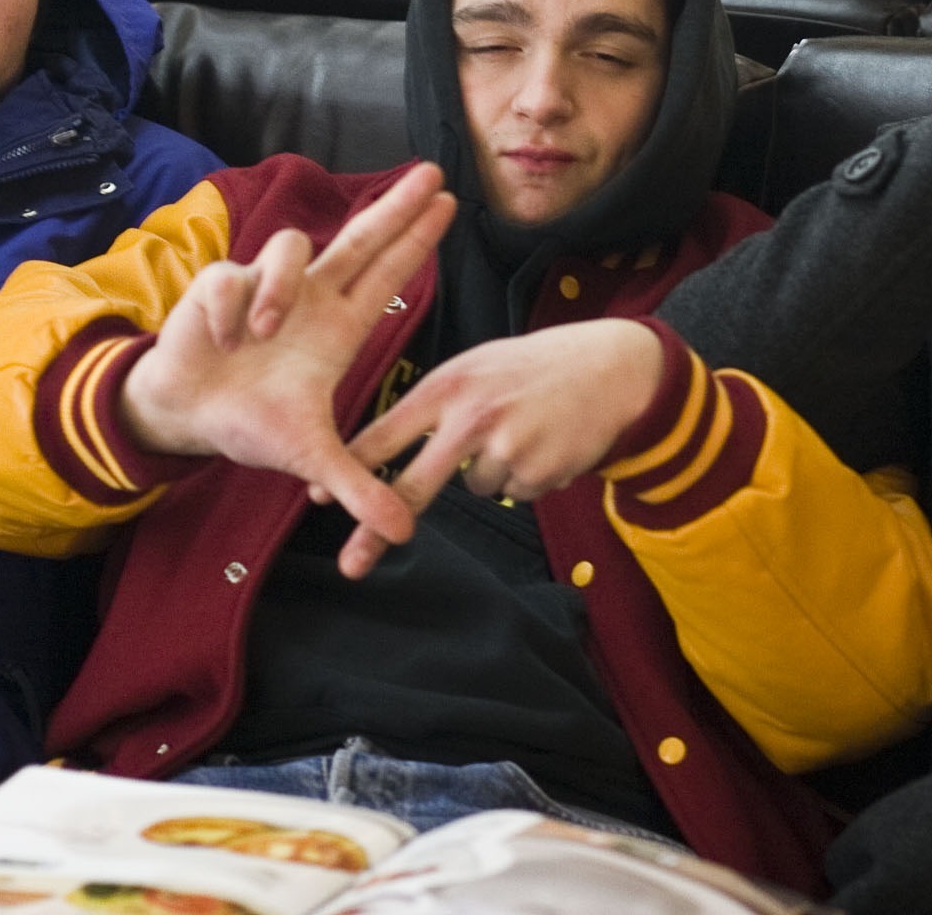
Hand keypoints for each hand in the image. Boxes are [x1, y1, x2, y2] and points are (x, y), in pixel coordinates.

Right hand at [120, 162, 456, 576]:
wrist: (188, 416)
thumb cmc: (252, 422)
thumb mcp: (311, 460)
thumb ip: (358, 488)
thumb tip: (405, 532)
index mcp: (339, 327)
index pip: (388, 275)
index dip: (416, 241)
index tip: (449, 205)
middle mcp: (309, 297)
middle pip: (361, 237)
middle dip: (396, 206)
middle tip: (432, 173)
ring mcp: (267, 285)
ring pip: (291, 247)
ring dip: (277, 286)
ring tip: (258, 336)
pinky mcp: (220, 283)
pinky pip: (232, 278)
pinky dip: (231, 309)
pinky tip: (224, 340)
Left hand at [340, 318, 664, 578]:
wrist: (613, 367)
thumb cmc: (535, 366)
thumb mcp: (477, 366)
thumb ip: (435, 404)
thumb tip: (383, 452)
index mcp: (448, 387)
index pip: (385, 435)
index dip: (349, 470)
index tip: (318, 499)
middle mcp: (472, 418)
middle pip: (413, 487)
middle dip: (379, 530)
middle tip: (352, 564)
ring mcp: (507, 447)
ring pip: (477, 487)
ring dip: (494, 471)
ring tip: (524, 432)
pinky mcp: (538, 471)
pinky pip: (516, 490)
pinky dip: (528, 475)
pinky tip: (548, 442)